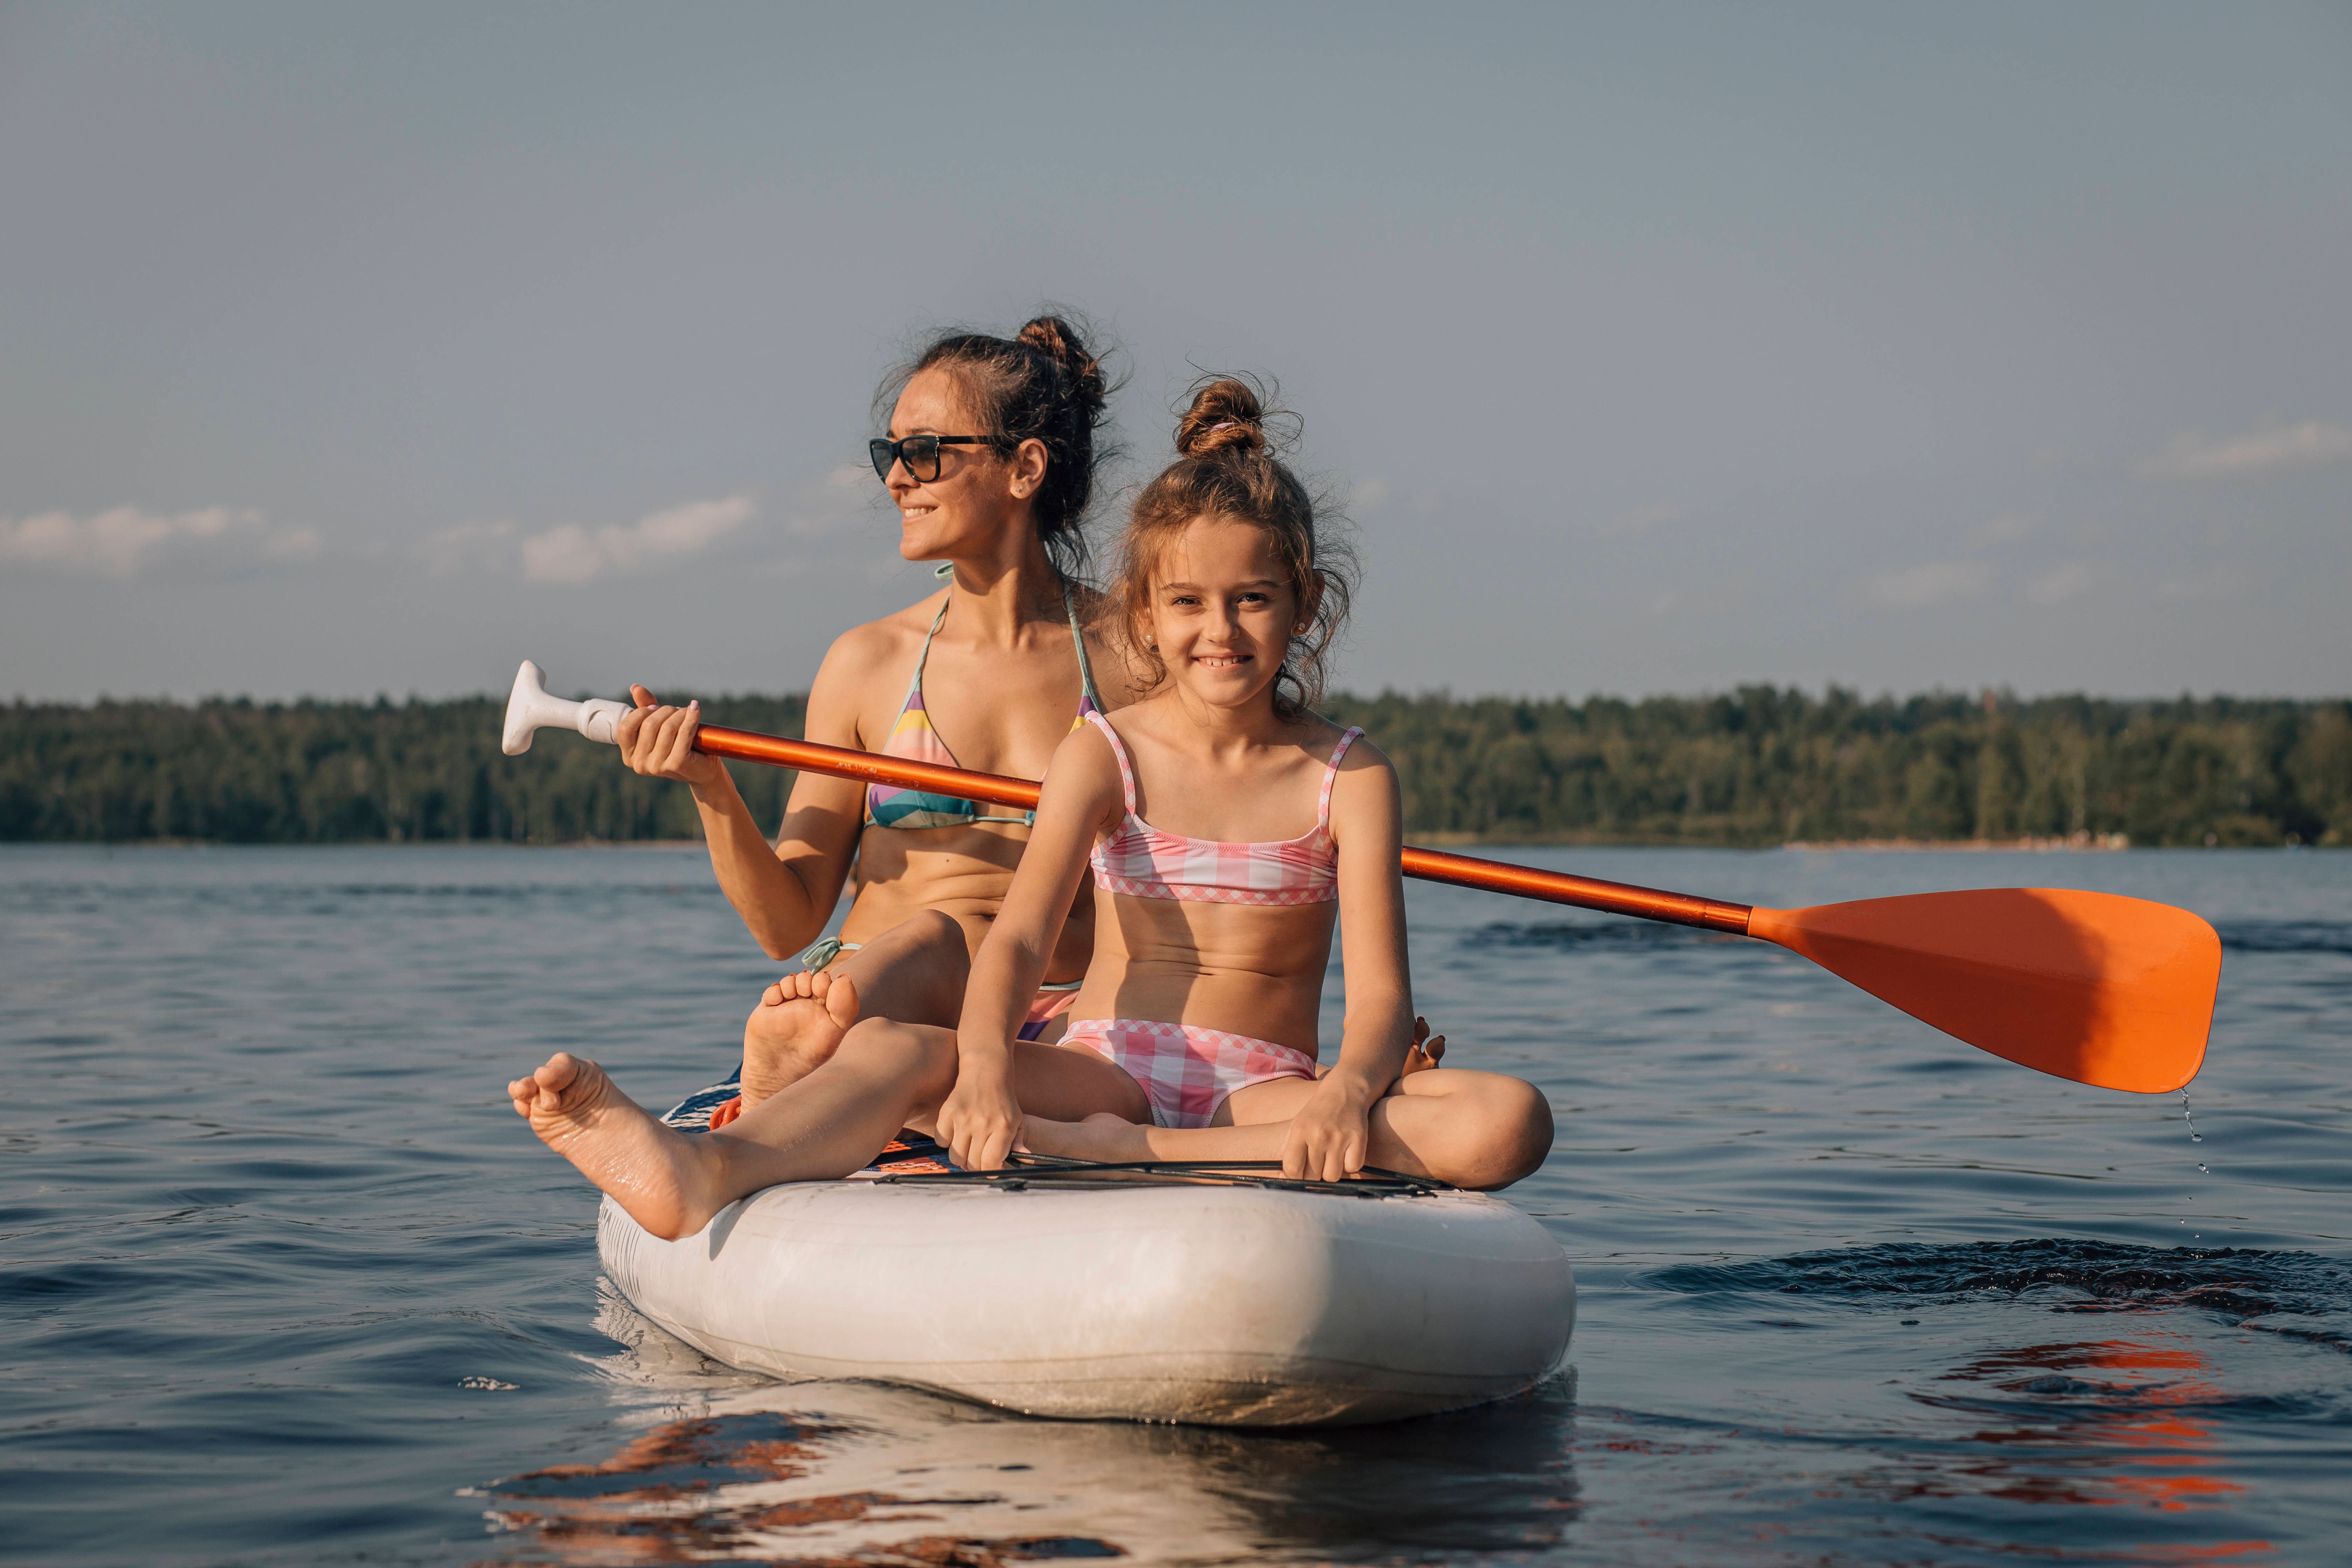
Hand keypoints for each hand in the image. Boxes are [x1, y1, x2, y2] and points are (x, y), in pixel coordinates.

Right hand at [614, 684, 723, 786]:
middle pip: (649, 725)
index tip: (654, 707)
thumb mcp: (658, 727)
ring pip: (667, 727)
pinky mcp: (676, 764)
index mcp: (629, 756)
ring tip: (687, 711)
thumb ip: (644, 708)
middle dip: (665, 711)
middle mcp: (639, 764)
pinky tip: (695, 709)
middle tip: (677, 710)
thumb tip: (635, 687)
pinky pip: (684, 733)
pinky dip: (691, 718)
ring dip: (680, 713)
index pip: (625, 727)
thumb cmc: (677, 746)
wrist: (703, 769)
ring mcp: (657, 766)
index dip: (640, 712)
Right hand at [935, 1055, 1025, 1171]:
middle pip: (972, 1164)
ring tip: (967, 1146)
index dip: (989, 1172)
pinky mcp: (947, 1112)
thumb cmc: (1003, 1100)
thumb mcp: (1017, 1119)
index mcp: (1003, 1127)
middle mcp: (983, 1124)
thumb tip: (1025, 1161)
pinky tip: (956, 1132)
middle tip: (977, 1159)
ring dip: (961, 1156)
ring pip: (955, 1157)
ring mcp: (964, 1118)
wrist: (986, 1070)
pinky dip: (947, 1141)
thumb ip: (1018, 1142)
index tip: (989, 1169)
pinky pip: (941, 1141)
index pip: (991, 1164)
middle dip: (975, 1166)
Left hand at [1281, 1071, 1375, 1182]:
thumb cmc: (1317, 1114)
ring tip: (1332, 1156)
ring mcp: (1340, 1137)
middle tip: (1318, 1162)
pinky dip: (1350, 1164)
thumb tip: (1283, 1177)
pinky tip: (1347, 1151)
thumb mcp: (1297, 1126)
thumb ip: (1288, 1150)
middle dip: (1314, 1174)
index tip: (1300, 1174)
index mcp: (1300, 1131)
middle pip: (1313, 1177)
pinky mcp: (1359, 1138)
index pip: (1292, 1169)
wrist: (1344, 1092)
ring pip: (1332, 1176)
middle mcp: (1319, 1135)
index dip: (1294, 1177)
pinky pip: (1352, 1168)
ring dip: (1332, 1171)